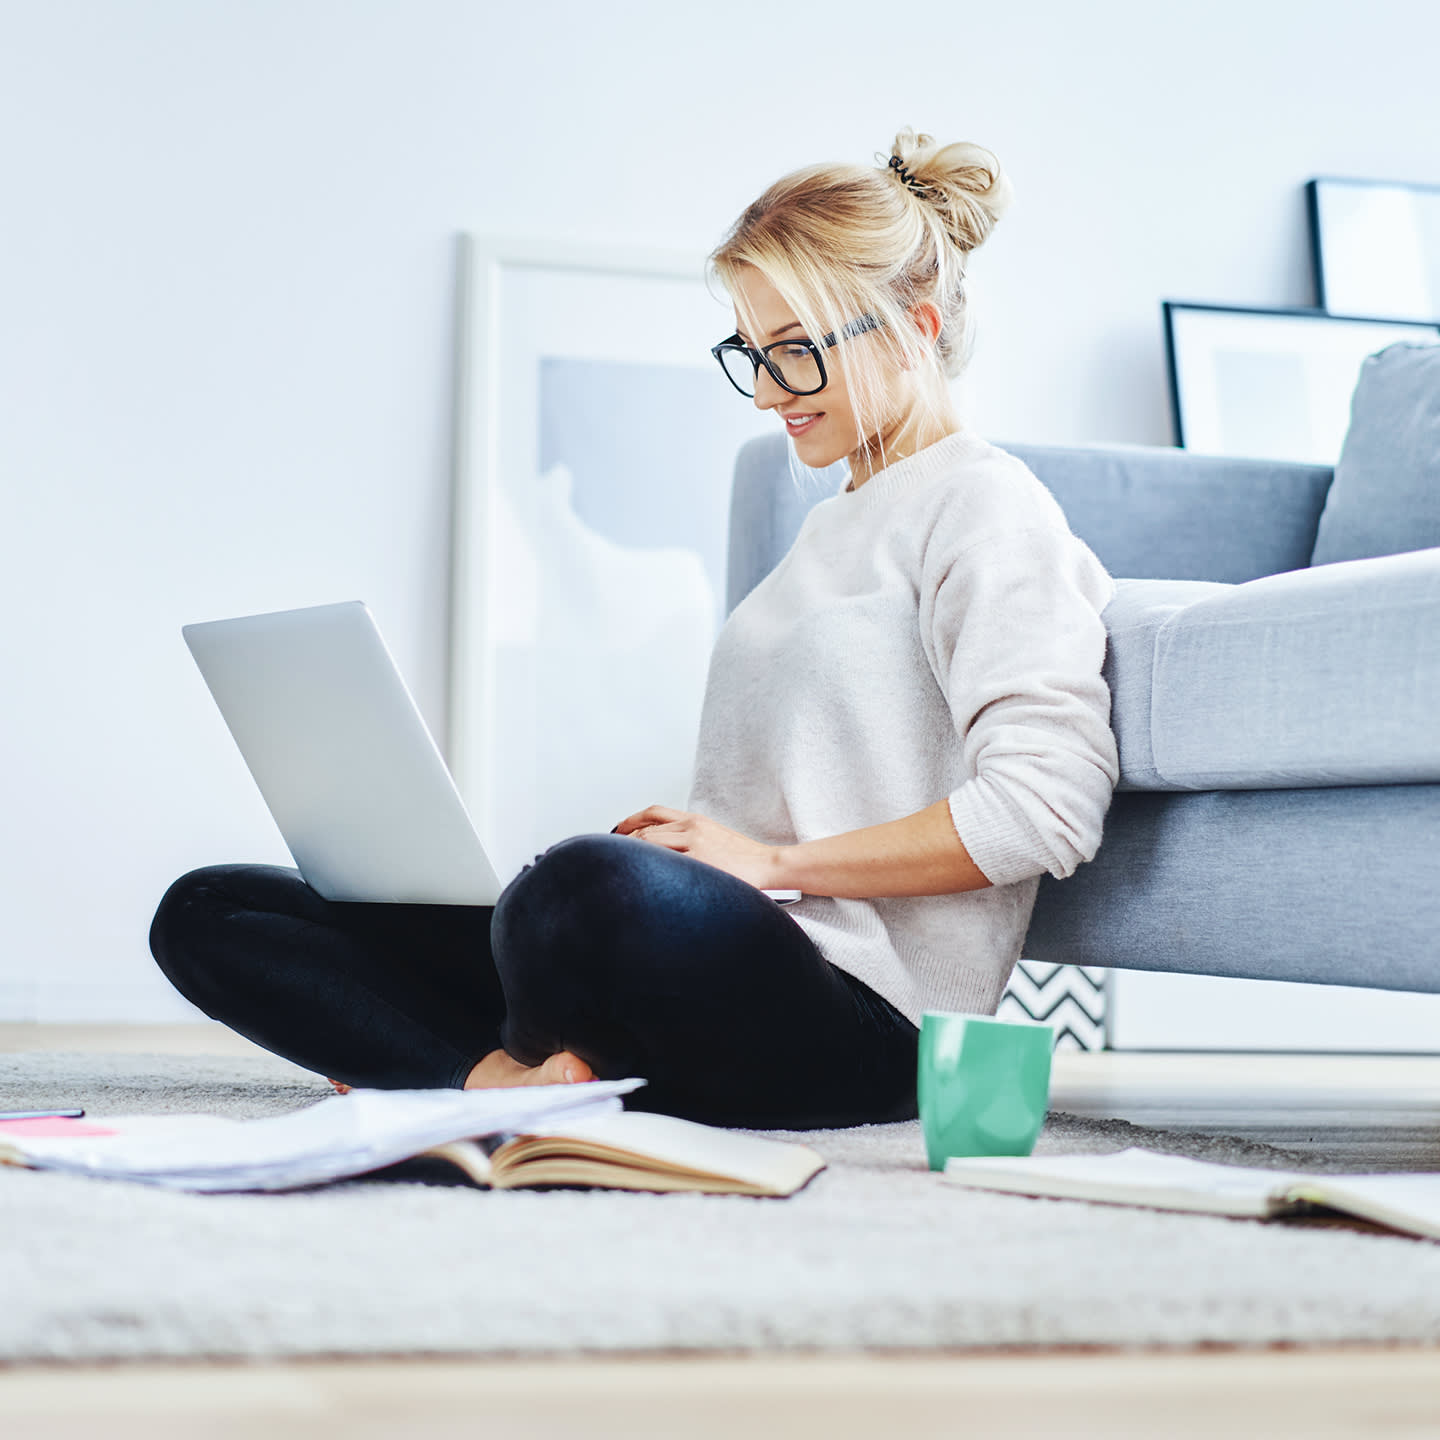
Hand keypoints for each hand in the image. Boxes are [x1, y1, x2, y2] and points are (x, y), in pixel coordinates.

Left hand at [611, 804, 782, 891]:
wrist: (769, 864)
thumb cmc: (743, 858)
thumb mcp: (713, 837)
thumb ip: (689, 838)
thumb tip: (663, 850)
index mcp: (695, 820)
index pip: (653, 813)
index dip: (630, 822)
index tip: (617, 833)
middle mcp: (692, 827)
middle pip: (646, 831)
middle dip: (624, 844)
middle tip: (613, 857)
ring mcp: (695, 844)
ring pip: (650, 845)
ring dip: (633, 857)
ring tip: (623, 871)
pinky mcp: (699, 861)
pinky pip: (665, 862)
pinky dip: (650, 868)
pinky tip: (642, 879)